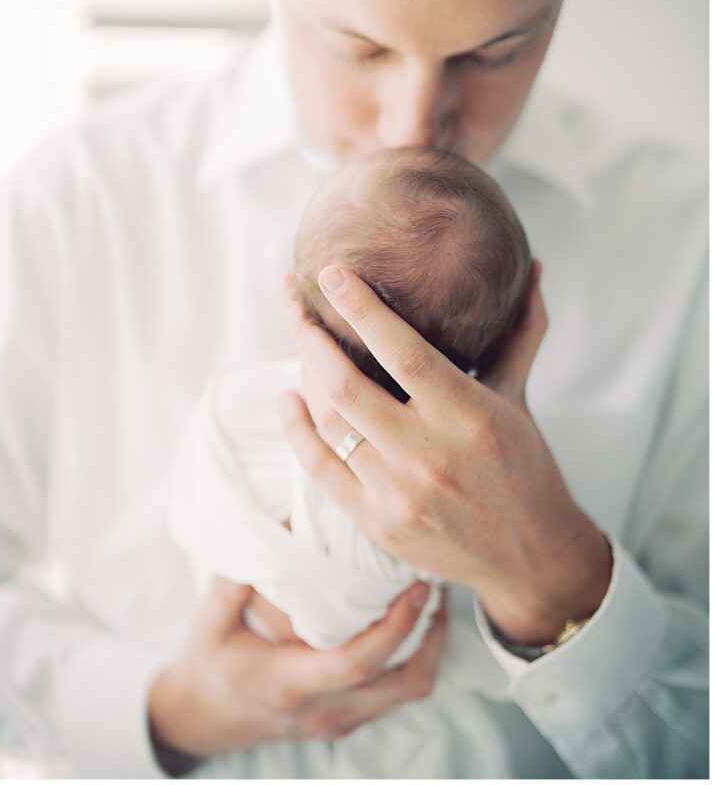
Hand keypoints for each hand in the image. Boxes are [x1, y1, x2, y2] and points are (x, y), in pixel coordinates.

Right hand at [147, 575, 445, 765]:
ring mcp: (339, 721)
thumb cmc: (206, 663)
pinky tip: (411, 622)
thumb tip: (275, 522)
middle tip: (437, 584)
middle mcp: (324, 710)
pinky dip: (414, 658)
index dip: (396, 628)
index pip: (357, 664)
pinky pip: (397, 694)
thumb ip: (236, 573)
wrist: (198, 720)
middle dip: (432, 636)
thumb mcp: (209, 618)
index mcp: (290, 683)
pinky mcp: (347, 721)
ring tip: (432, 600)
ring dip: (430, 648)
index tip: (418, 587)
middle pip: (403, 685)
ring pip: (408, 693)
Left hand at [281, 262, 612, 644]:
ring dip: (303, 373)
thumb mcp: (520, 395)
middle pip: (347, 385)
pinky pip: (319, 468)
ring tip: (298, 337)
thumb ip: (522, 330)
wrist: (531, 557)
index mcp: (471, 416)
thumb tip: (533, 265)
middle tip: (292, 298)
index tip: (330, 272)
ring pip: (329, 422)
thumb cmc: (525, 463)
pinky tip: (288, 396)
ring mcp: (399, 494)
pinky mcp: (376, 522)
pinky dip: (296, 429)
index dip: (362, 309)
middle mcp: (431, 456)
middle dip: (309, 334)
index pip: (404, 352)